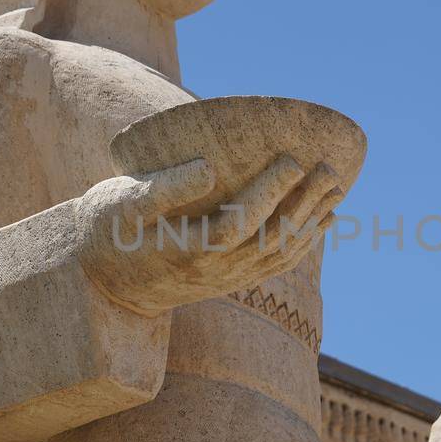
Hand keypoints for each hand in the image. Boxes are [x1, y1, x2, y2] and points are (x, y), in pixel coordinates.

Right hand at [80, 154, 344, 316]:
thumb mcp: (121, 203)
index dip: (270, 194)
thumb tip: (210, 168)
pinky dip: (304, 243)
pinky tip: (322, 218)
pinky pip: (276, 265)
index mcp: (187, 251)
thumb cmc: (106, 229)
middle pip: (271, 241)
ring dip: (311, 223)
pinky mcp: (231, 281)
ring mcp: (226, 281)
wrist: (104, 280)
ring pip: (280, 255)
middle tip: (329, 170)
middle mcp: (214, 272)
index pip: (240, 224)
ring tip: (335, 188)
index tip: (292, 160)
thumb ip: (163, 188)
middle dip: (304, 204)